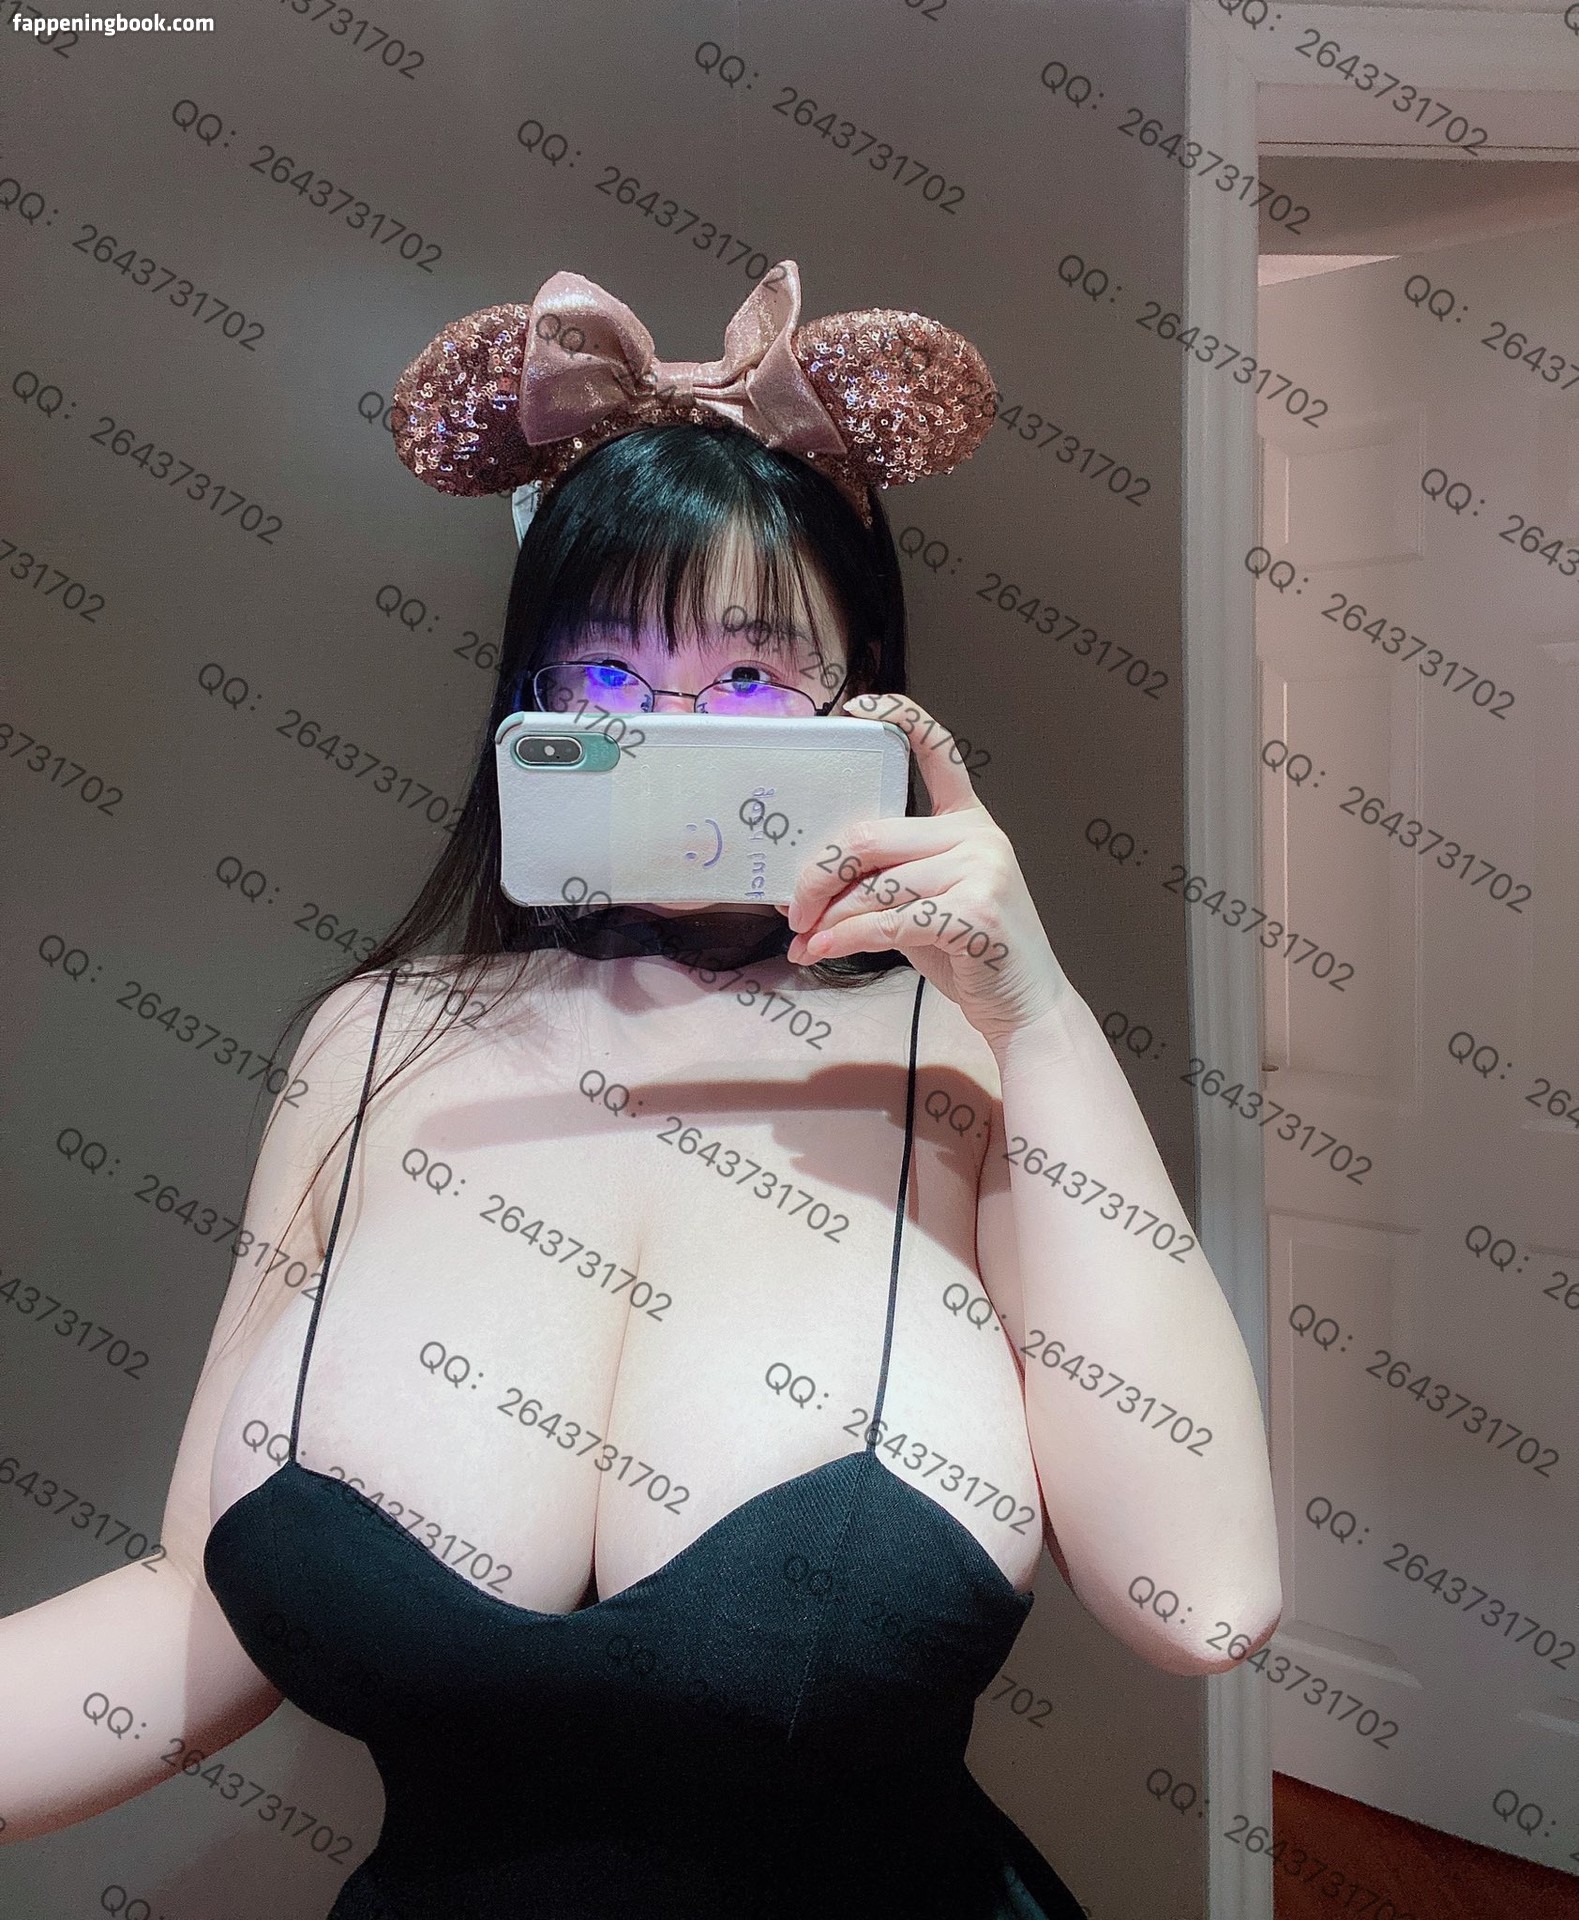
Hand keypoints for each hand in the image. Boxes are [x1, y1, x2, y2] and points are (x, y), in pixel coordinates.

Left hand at [783, 694, 1071, 1049]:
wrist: (1027, 1006)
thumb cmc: (971, 954)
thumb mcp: (926, 904)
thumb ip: (882, 882)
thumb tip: (807, 890)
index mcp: (967, 821)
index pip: (937, 748)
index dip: (897, 715)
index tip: (853, 710)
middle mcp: (978, 836)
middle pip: (870, 837)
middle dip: (818, 876)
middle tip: (794, 910)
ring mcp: (982, 871)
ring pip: (875, 886)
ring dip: (829, 920)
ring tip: (806, 942)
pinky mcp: (977, 913)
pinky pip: (890, 922)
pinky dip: (848, 940)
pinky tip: (825, 951)